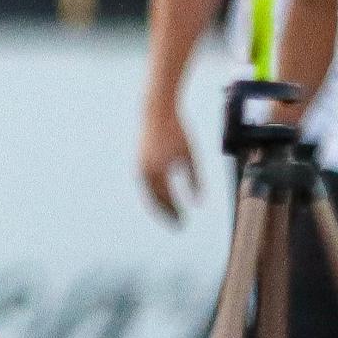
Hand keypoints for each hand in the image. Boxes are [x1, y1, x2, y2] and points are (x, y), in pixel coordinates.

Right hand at [137, 96, 202, 222]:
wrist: (156, 111)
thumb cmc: (177, 131)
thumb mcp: (191, 155)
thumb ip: (195, 179)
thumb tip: (198, 202)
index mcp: (159, 170)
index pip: (168, 200)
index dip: (176, 214)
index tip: (183, 225)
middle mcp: (146, 171)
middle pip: (155, 200)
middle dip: (166, 214)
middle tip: (178, 226)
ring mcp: (140, 167)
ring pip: (149, 194)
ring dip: (159, 206)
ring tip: (170, 215)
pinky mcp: (139, 162)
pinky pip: (146, 185)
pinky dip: (154, 194)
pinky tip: (163, 197)